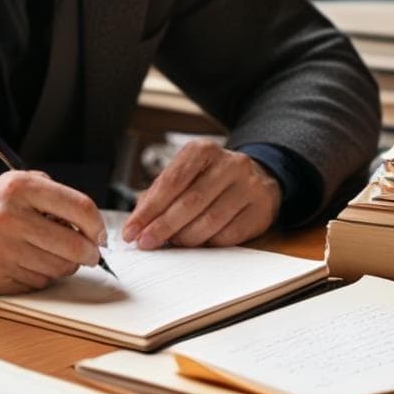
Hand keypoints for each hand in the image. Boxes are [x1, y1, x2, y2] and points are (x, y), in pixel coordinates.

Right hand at [0, 172, 105, 294]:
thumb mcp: (18, 184)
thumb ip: (55, 196)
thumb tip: (92, 226)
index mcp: (20, 188)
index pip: (79, 207)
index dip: (97, 225)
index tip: (100, 234)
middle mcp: (9, 218)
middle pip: (74, 245)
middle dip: (89, 253)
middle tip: (90, 253)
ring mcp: (0, 251)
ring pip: (58, 269)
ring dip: (64, 265)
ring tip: (53, 255)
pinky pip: (36, 284)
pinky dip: (40, 276)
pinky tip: (29, 263)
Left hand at [121, 141, 281, 250]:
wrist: (256, 178)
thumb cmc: (209, 179)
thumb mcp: (183, 176)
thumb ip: (157, 195)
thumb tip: (136, 224)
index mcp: (203, 150)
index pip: (171, 182)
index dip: (149, 210)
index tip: (131, 231)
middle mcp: (230, 163)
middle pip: (190, 202)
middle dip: (163, 227)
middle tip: (147, 242)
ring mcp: (249, 185)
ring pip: (211, 220)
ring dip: (186, 238)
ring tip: (173, 242)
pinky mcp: (261, 208)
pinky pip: (230, 235)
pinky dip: (209, 243)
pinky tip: (200, 242)